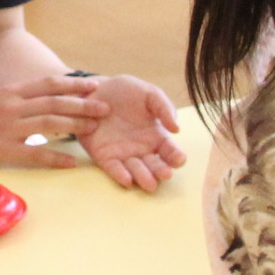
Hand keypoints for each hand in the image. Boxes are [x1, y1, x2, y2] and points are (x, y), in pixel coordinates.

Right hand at [0, 75, 109, 169]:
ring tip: (95, 129)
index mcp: (10, 91)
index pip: (48, 83)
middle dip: (83, 104)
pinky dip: (55, 158)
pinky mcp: (0, 149)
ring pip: (49, 123)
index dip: (73, 83)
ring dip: (75, 125)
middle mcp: (11, 105)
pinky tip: (71, 162)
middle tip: (105, 108)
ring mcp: (6, 127)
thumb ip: (19, 98)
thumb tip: (46, 99)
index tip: (94, 85)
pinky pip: (34, 154)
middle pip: (54, 102)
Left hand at [76, 73, 186, 189]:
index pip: (170, 151)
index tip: (179, 159)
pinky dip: (120, 175)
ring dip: (143, 177)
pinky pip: (113, 168)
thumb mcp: (150, 94)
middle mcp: (142, 150)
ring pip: (135, 170)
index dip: (176, 157)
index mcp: (156, 137)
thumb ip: (164, 107)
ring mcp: (123, 154)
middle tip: (165, 174)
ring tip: (149, 183)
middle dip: (160, 171)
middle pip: (155, 165)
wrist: (95, 90)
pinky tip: (127, 180)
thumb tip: (176, 128)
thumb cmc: (127, 92)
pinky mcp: (104, 156)